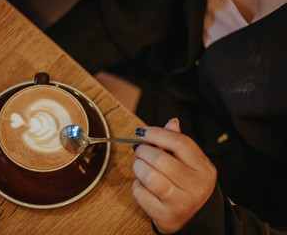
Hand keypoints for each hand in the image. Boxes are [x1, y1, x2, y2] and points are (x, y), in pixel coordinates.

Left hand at [132, 118, 216, 233]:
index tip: (143, 132)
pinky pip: (141, 193)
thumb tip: (172, 122)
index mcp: (204, 169)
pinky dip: (137, 185)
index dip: (158, 134)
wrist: (195, 219)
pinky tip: (143, 184)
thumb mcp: (192, 164)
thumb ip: (180, 144)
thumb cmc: (189, 187)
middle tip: (139, 150)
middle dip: (143, 151)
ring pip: (149, 176)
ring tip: (139, 165)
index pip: (181, 143)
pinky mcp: (165, 216)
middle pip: (161, 159)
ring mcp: (181, 203)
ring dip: (138, 167)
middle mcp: (195, 186)